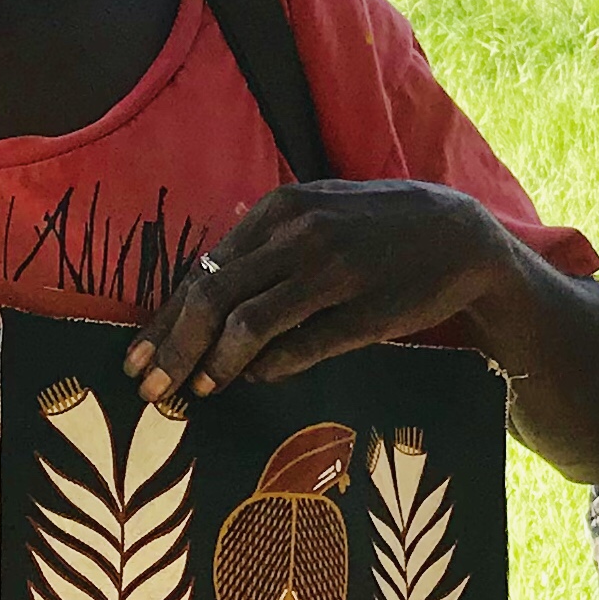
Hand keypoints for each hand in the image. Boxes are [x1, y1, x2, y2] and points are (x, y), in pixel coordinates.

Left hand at [124, 181, 517, 402]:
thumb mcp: (316, 214)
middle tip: (149, 387)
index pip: (205, 269)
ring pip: (247, 323)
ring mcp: (331, 274)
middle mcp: (299, 236)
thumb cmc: (378, 228)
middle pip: (212, 295)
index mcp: (281, 208)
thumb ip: (264, 248)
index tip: (138, 357)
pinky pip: (299, 346)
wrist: (460, 236)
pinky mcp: (362, 313)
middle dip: (173, 347)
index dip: (166, 319)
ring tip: (196, 391)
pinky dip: (266, 367)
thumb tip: (207, 292)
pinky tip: (247, 380)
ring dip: (212, 363)